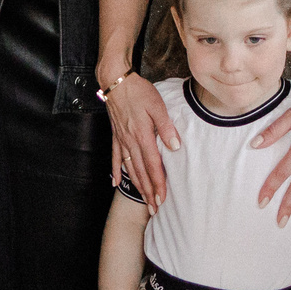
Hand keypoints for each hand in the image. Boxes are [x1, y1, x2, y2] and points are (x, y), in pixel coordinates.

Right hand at [105, 73, 180, 204]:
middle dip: (149, 192)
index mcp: (142, 135)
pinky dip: (116, 171)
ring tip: (143, 200)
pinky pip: (115, 157)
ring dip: (137, 186)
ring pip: (130, 168)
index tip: (163, 198)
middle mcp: (130, 142)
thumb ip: (166, 127)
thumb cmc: (139, 91)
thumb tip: (175, 146)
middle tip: (154, 208)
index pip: (152, 165)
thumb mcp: (157, 106)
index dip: (158, 183)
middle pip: (141, 172)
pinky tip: (115, 182)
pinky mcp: (116, 136)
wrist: (116, 81)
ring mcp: (121, 140)